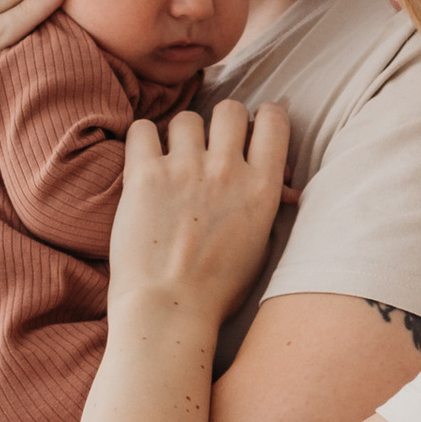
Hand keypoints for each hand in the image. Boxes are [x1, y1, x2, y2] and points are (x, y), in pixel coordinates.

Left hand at [109, 98, 293, 339]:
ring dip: (181, 136)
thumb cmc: (216, 291)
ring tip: (173, 162)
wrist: (169, 311)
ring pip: (187, 119)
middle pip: (231, 109)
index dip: (262, 118)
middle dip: (221, 123)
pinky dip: (143, 140)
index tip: (250, 131)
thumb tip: (277, 183)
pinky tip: (144, 160)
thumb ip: (266, 206)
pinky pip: (142, 129)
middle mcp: (228, 170)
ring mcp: (186, 170)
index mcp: (263, 188)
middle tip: (209, 146)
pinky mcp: (145, 175)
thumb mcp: (260, 248)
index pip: (274, 120)